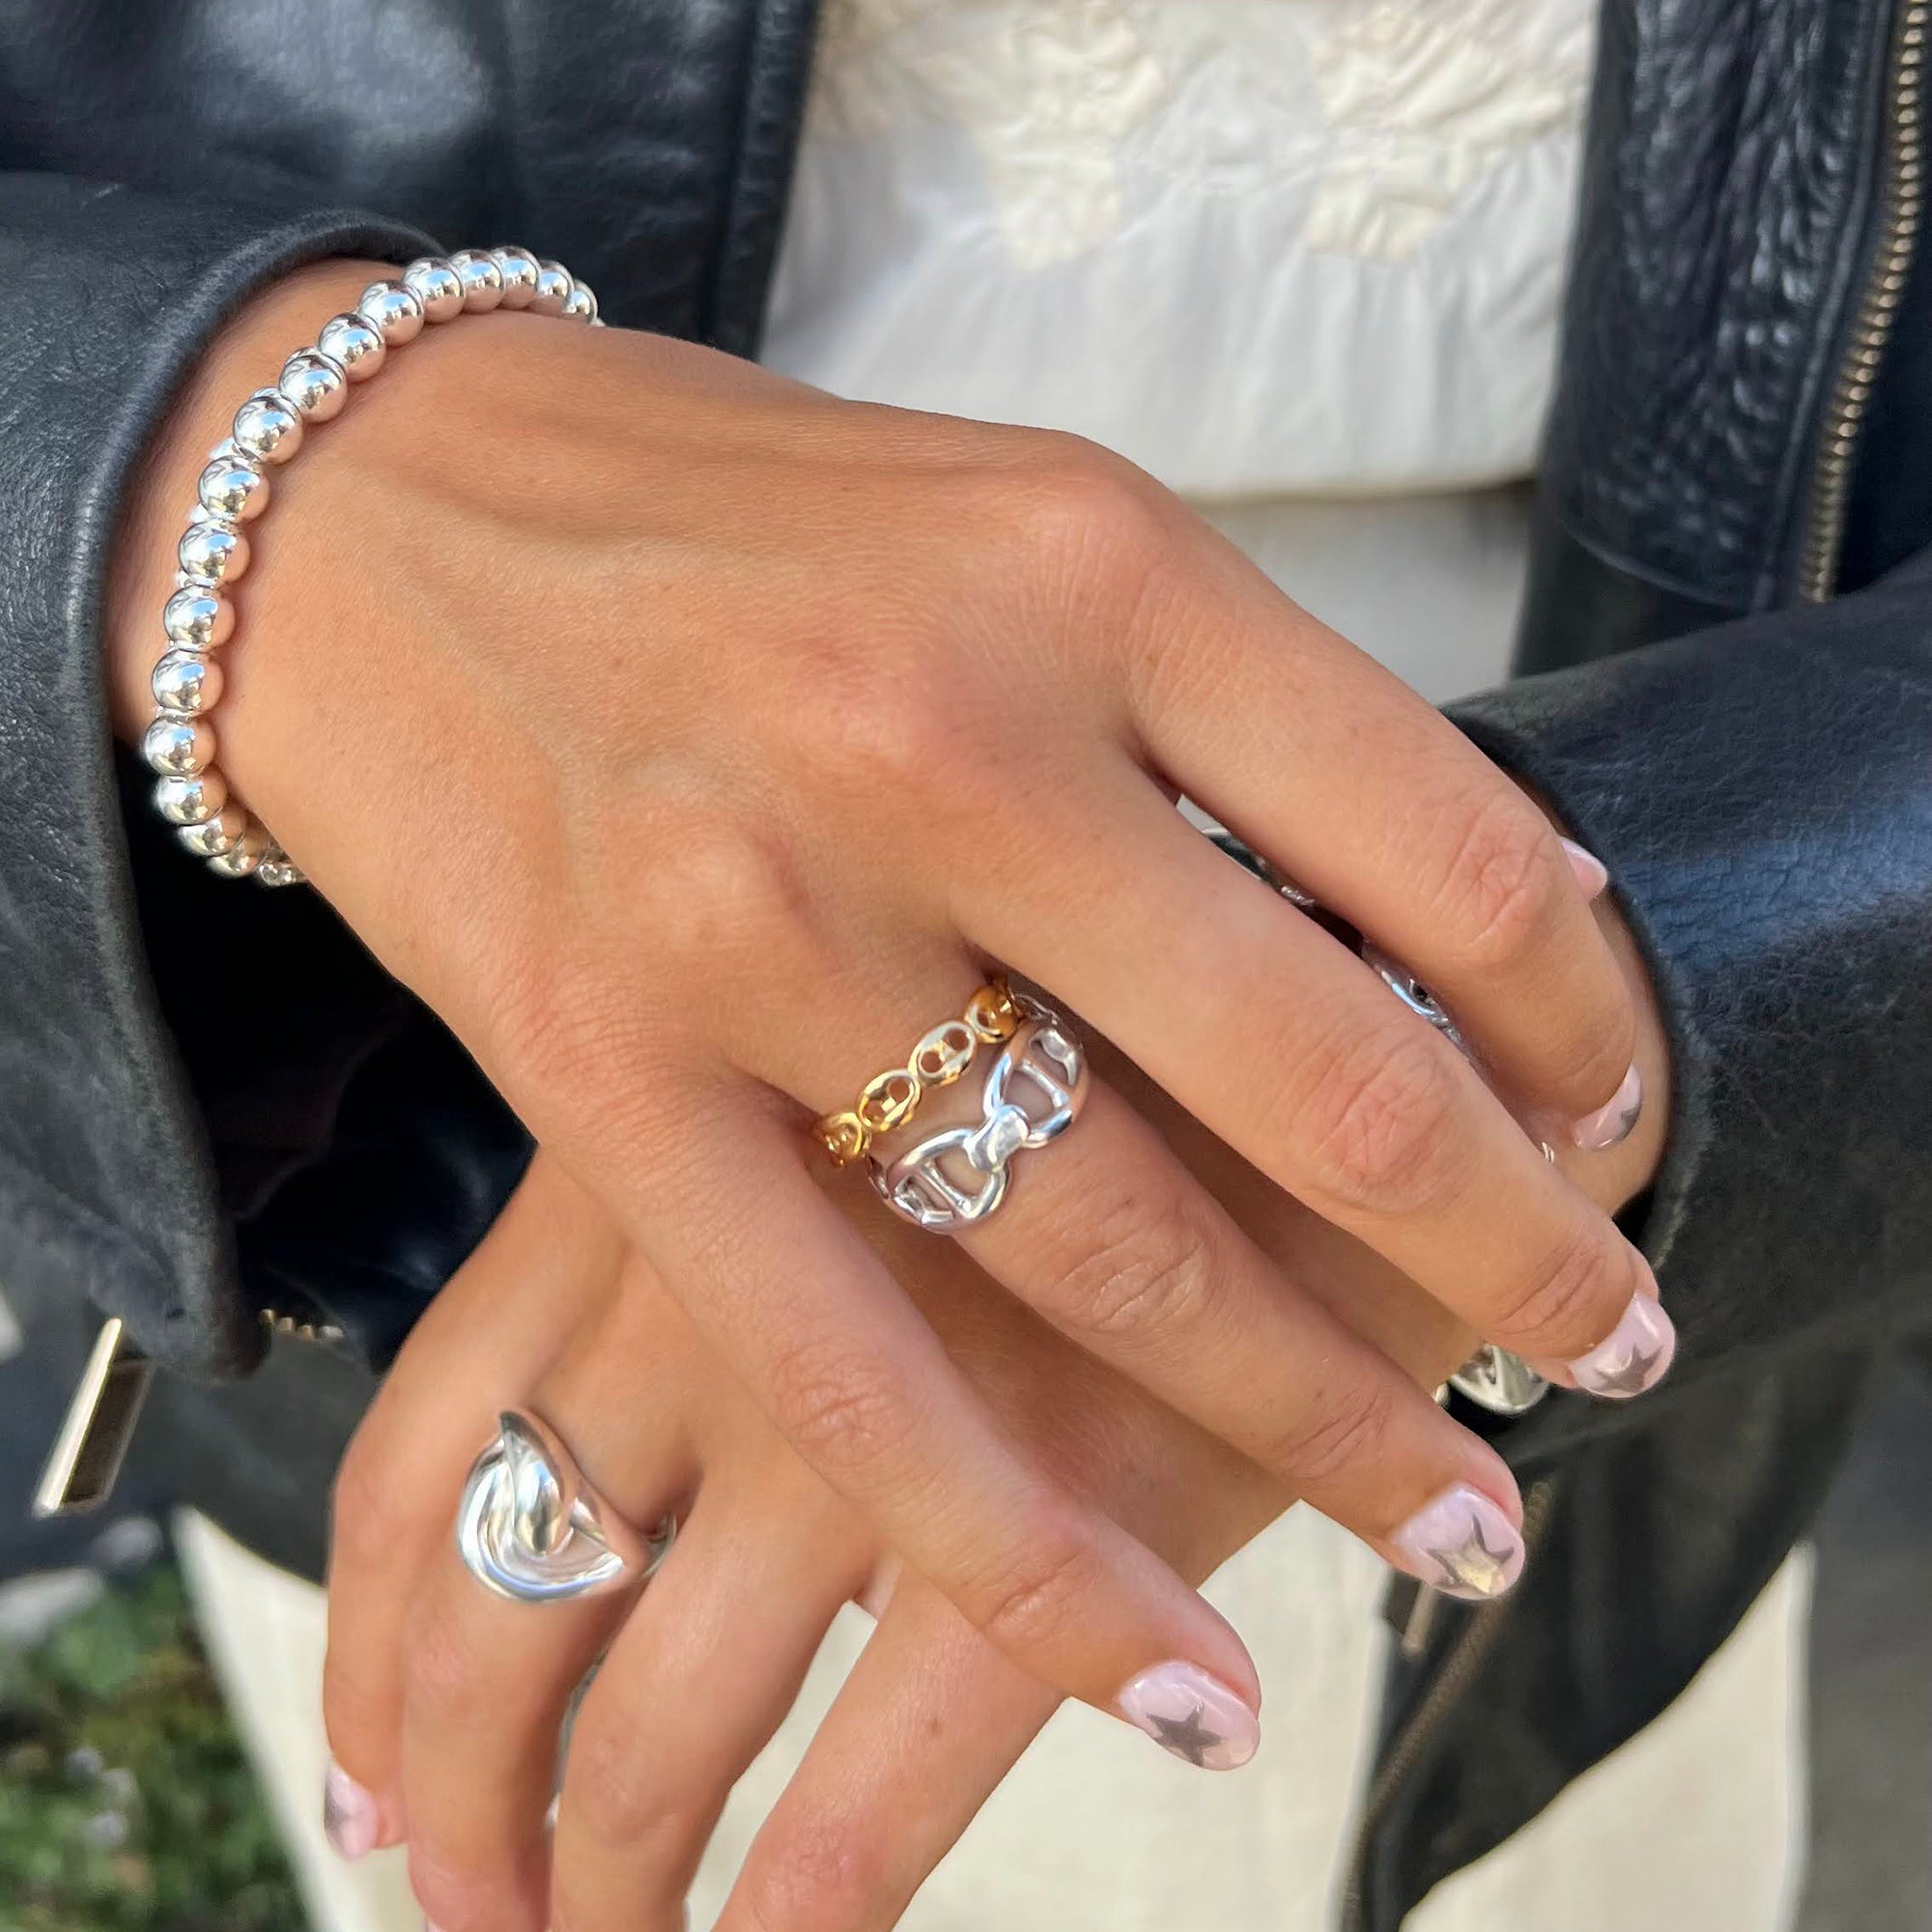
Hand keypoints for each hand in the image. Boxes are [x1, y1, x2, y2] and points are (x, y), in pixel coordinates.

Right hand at [114, 257, 1667, 1739]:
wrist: (376, 517)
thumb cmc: (739, 520)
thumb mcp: (1028, 537)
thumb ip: (1225, 720)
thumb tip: (1482, 920)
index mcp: (1091, 566)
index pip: (1447, 854)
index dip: (1580, 1021)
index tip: (1613, 1114)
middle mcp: (945, 736)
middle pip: (1329, 1083)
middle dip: (1519, 1257)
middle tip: (1611, 1345)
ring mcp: (764, 920)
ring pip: (1115, 1255)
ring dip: (1321, 1423)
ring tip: (1453, 1523)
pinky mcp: (604, 1080)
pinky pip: (853, 1375)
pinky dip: (1027, 1561)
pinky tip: (1166, 1681)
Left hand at [324, 1008, 1662, 1931]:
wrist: (1368, 996)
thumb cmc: (1104, 1023)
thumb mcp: (850, 1047)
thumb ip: (727, 1180)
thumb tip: (639, 1391)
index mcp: (652, 1170)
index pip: (422, 1450)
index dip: (375, 1642)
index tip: (375, 1757)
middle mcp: (719, 1294)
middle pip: (501, 1620)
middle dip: (462, 1805)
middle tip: (469, 1903)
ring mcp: (885, 1405)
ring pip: (658, 1732)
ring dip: (609, 1890)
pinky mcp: (1058, 1507)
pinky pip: (875, 1784)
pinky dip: (808, 1903)